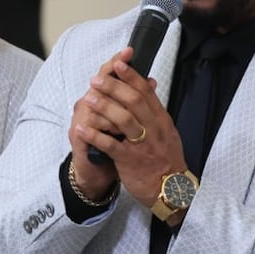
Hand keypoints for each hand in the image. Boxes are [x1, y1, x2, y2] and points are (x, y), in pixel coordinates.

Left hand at [69, 49, 185, 209]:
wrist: (172, 190)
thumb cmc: (166, 160)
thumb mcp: (167, 131)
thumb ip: (155, 109)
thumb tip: (149, 84)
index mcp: (161, 120)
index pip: (146, 92)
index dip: (131, 76)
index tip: (118, 63)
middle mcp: (153, 129)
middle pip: (133, 101)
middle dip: (113, 87)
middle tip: (96, 79)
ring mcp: (143, 145)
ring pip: (123, 119)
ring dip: (104, 106)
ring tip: (88, 98)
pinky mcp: (131, 161)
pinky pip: (111, 145)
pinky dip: (95, 136)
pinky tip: (82, 129)